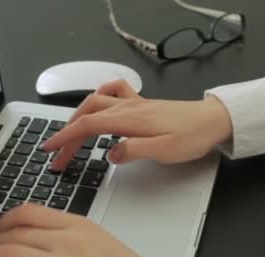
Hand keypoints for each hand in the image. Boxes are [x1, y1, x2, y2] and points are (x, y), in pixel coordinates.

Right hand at [43, 79, 232, 170]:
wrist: (213, 121)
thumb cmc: (192, 136)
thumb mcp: (164, 151)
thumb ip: (134, 151)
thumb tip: (110, 154)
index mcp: (130, 119)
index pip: (88, 126)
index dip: (65, 138)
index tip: (50, 150)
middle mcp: (128, 107)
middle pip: (87, 115)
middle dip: (68, 134)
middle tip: (59, 155)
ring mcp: (134, 104)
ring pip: (96, 101)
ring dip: (78, 116)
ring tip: (70, 134)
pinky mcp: (141, 105)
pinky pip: (114, 92)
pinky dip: (100, 96)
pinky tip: (98, 105)